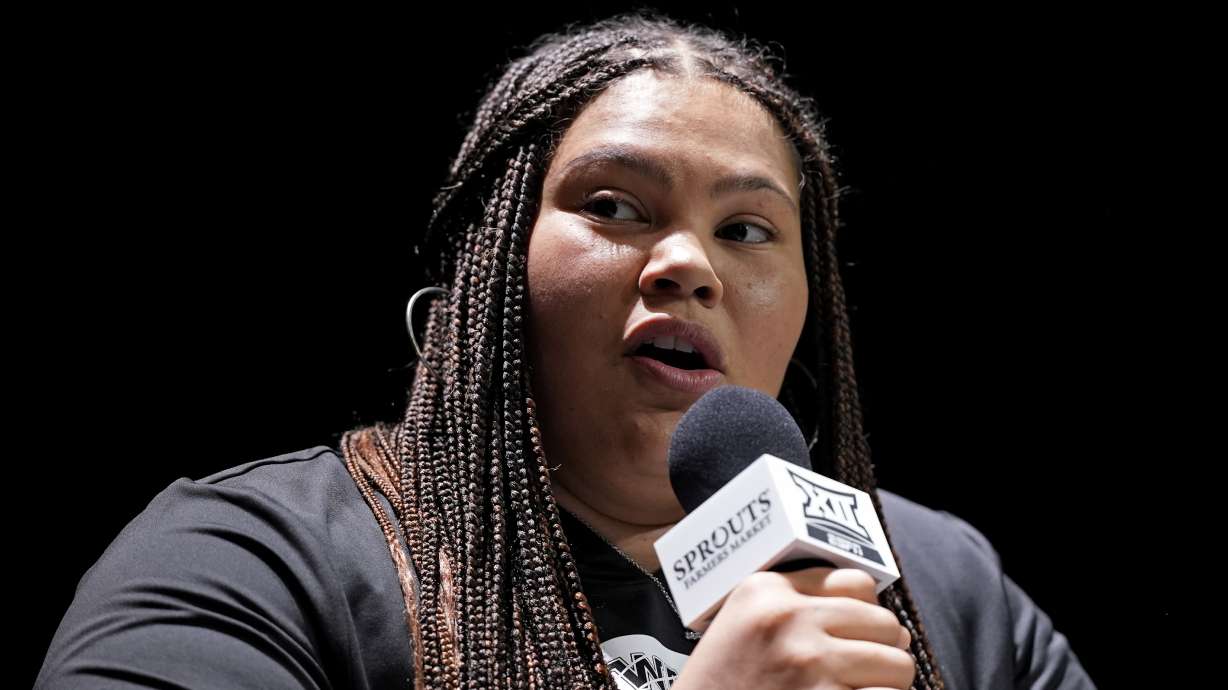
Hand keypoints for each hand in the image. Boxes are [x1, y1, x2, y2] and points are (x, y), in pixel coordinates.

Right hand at [671, 567, 914, 689]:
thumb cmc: (720, 684)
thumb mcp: (740, 624)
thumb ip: (788, 602)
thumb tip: (870, 604)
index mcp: (766, 590)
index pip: (855, 582)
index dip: (868, 610)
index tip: (860, 632)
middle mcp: (788, 619)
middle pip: (884, 622)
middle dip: (886, 649)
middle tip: (870, 670)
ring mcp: (808, 663)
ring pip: (897, 664)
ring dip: (889, 683)